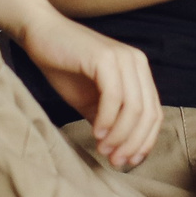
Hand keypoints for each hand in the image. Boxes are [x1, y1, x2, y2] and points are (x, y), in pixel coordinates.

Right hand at [12, 6, 160, 168]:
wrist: (40, 35)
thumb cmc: (64, 67)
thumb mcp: (91, 101)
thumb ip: (111, 121)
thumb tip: (123, 152)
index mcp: (139, 72)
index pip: (154, 114)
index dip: (144, 142)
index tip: (128, 162)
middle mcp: (137, 62)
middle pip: (148, 114)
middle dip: (133, 143)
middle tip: (115, 161)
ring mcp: (123, 58)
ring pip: (134, 108)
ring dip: (120, 135)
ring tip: (103, 149)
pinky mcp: (105, 58)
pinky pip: (114, 97)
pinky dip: (107, 119)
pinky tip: (95, 132)